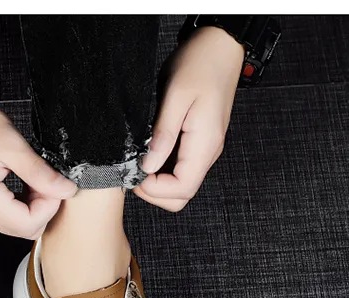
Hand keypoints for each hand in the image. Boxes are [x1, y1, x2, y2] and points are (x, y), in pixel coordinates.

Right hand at [0, 94, 77, 238]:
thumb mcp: (12, 146)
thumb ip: (41, 174)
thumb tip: (66, 191)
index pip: (28, 224)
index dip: (50, 206)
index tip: (55, 183)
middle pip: (23, 230)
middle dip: (43, 208)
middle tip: (46, 179)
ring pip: (16, 226)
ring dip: (33, 207)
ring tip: (33, 179)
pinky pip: (5, 218)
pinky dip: (21, 205)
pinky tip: (24, 184)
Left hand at [134, 26, 243, 211]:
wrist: (220, 46)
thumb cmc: (200, 64)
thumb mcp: (176, 97)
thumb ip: (163, 135)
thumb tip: (148, 167)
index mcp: (205, 144)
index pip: (182, 189)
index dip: (155, 191)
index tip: (136, 176)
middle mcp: (208, 152)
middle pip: (183, 195)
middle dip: (155, 193)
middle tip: (134, 174)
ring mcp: (204, 149)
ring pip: (181, 185)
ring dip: (157, 184)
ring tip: (138, 164)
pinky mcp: (198, 143)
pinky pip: (181, 169)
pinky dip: (162, 171)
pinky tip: (148, 155)